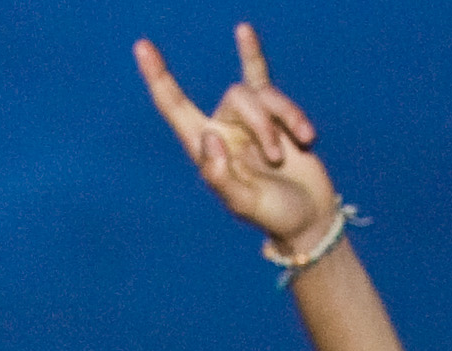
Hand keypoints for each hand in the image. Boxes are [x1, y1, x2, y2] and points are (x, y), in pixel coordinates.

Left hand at [135, 24, 339, 258]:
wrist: (309, 216)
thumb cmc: (274, 215)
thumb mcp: (245, 204)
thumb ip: (222, 178)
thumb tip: (208, 138)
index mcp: (207, 150)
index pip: (175, 108)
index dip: (159, 78)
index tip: (142, 47)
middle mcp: (224, 129)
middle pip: (237, 97)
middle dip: (262, 123)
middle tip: (277, 158)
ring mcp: (250, 121)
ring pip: (262, 93)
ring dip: (283, 119)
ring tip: (291, 152)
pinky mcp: (276, 116)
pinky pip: (263, 78)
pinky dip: (255, 59)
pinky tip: (243, 33)